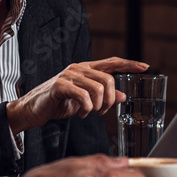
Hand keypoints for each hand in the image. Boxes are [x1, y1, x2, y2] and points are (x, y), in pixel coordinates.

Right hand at [7, 57, 148, 133]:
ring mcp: (69, 75)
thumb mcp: (85, 101)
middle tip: (102, 111)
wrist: (32, 110)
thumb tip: (123, 96)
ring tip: (89, 113)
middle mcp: (78, 68)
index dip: (129, 64)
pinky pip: (83, 96)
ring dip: (98, 106)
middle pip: (109, 80)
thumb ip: (103, 97)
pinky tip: (81, 113)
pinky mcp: (60, 85)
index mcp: (86, 70)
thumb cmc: (57, 104)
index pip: (111, 63)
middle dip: (110, 100)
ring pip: (98, 88)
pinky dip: (86, 108)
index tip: (144, 67)